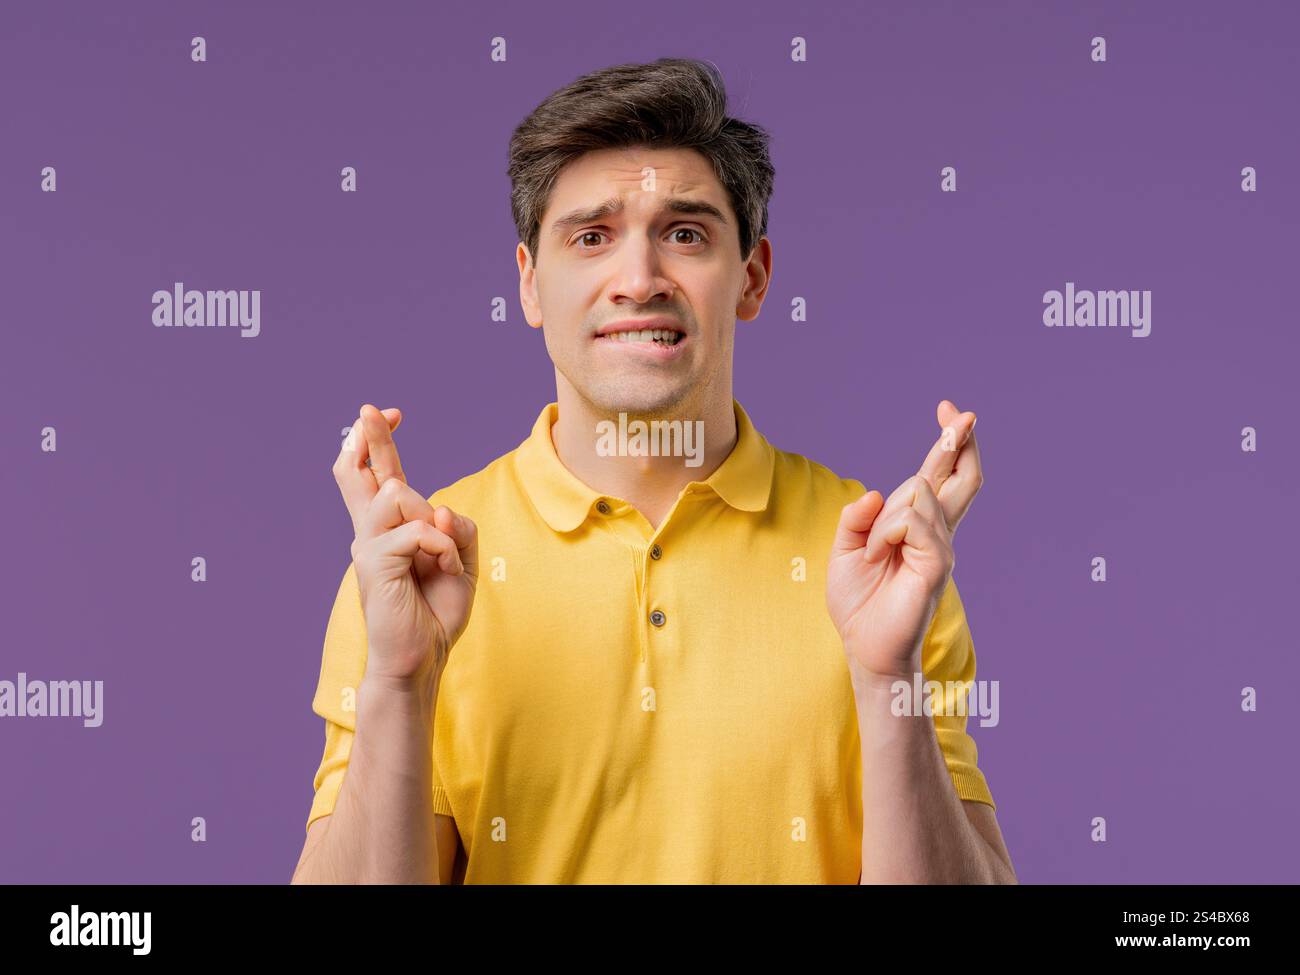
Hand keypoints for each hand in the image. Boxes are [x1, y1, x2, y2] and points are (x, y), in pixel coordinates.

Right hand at [332, 404, 478, 685]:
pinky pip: (418, 531)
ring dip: (433, 519)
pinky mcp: (374, 563)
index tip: (390, 414)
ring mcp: (368, 546)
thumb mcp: (462, 564)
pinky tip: (444, 570)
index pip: (378, 477)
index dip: (379, 443)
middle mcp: (371, 533)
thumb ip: (458, 529)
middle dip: (369, 437)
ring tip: (441, 556)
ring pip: (397, 493)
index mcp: (390, 530)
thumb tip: (441, 508)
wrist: (421, 659)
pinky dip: (442, 547)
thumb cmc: (436, 613)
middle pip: (358, 473)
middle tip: (369, 408)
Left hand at [826, 401, 982, 682]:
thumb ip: (857, 517)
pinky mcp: (938, 565)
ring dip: (883, 520)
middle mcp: (936, 533)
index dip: (948, 443)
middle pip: (961, 477)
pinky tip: (877, 556)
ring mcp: (941, 548)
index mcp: (917, 527)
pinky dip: (886, 533)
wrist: (864, 647)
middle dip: (959, 441)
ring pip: (917, 495)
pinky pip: (914, 523)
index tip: (949, 409)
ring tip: (871, 554)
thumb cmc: (858, 602)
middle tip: (961, 414)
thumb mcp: (845, 549)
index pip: (939, 476)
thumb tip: (876, 493)